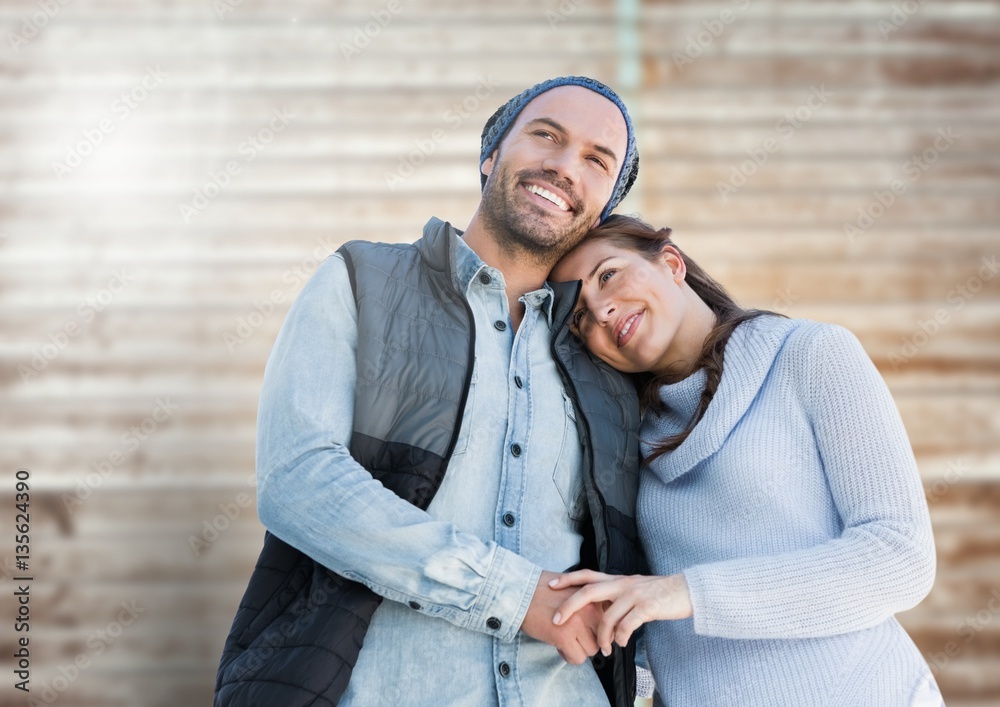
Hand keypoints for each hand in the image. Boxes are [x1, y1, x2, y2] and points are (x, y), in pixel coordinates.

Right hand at [520, 570, 603, 664]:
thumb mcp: (571, 587)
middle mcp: (589, 608)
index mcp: (592, 596)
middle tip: (574, 637)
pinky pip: (577, 658)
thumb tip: (598, 623)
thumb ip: (587, 601)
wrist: (518, 591)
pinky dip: (568, 656)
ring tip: (563, 640)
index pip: (609, 621)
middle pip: (603, 637)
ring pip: (592, 650)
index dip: (598, 629)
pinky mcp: (564, 635)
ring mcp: (578, 622)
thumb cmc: (540, 589)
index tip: (587, 631)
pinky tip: (557, 646)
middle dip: (590, 640)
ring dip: (579, 649)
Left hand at [549, 570, 692, 655]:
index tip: (551, 585)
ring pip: (607, 616)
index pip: (587, 575)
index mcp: (617, 579)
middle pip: (589, 591)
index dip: (568, 579)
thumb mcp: (633, 588)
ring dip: (602, 636)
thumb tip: (598, 610)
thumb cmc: (657, 593)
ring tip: (604, 650)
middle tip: (558, 620)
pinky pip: (627, 625)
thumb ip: (615, 595)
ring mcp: (634, 595)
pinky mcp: (647, 607)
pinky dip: (621, 638)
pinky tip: (622, 644)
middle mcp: (622, 584)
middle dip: (570, 605)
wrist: (686, 591)